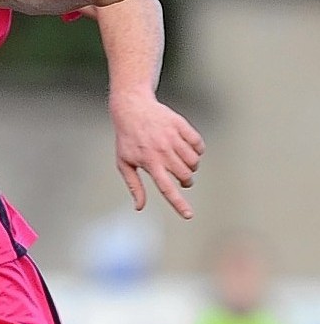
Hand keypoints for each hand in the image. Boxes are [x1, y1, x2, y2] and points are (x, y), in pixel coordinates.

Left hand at [110, 93, 204, 218]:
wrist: (132, 108)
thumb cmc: (127, 139)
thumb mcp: (124, 163)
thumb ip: (134, 185)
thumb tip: (139, 207)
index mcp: (149, 163)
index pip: (166, 188)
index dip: (178, 204)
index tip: (189, 215)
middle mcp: (162, 151)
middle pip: (185, 176)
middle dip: (186, 181)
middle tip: (182, 179)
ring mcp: (173, 137)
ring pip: (194, 161)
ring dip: (192, 167)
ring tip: (182, 162)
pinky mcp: (181, 126)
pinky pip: (199, 144)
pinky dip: (197, 150)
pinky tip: (188, 148)